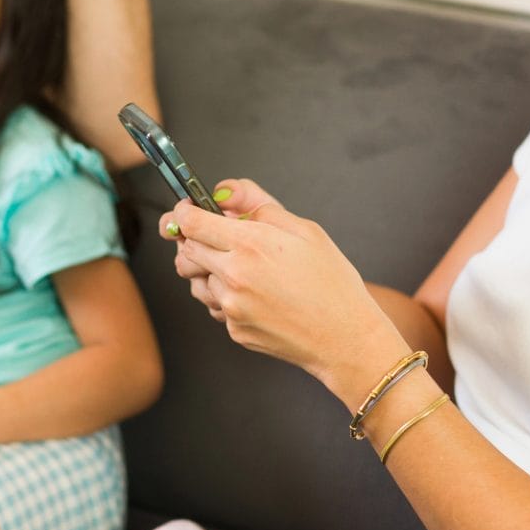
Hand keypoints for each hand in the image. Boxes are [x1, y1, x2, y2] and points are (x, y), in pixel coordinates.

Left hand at [162, 180, 404, 399]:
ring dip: (211, 271)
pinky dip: (228, 297)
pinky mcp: (234, 330)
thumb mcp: (304, 230)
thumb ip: (259, 204)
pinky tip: (257, 296)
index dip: (184, 212)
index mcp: (250, 244)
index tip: (187, 210)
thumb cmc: (332, 283)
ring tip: (245, 271)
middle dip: (196, 241)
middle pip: (187, 251)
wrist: (345, 338)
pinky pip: (217, 306)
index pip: (191, 222)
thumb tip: (225, 191)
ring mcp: (232, 306)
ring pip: (198, 280)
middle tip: (219, 240)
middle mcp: (234, 276)